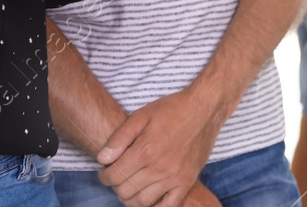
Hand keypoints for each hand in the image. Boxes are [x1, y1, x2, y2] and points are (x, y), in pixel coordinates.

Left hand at [98, 87, 223, 206]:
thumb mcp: (141, 115)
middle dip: (116, 186)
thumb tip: (102, 159)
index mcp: (145, 150)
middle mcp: (159, 167)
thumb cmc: (171, 109)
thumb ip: (119, 138)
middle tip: (119, 176)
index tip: (106, 171)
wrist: (204, 109)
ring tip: (131, 185)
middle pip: (125, 191)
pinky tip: (149, 197)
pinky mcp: (187, 181)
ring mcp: (175, 177)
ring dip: (131, 197)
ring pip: (142, 202)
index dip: (104, 176)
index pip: (114, 176)